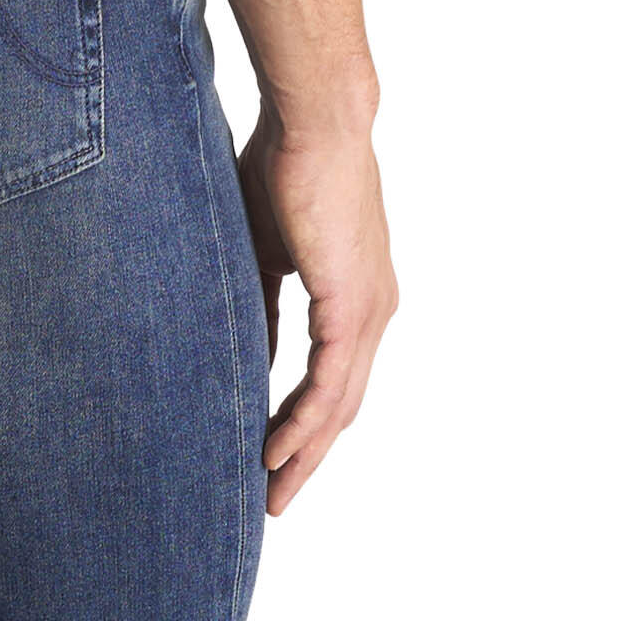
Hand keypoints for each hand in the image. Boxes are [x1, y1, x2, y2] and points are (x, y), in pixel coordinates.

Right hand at [237, 111, 395, 515]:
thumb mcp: (264, 254)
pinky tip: (276, 450)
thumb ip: (261, 307)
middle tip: (273, 499)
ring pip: (339, 406)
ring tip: (270, 491)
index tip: (269, 457)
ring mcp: (369, 311)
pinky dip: (302, 422)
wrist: (313, 121)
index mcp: (356, 297)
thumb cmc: (283, 168)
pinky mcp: (351, 305)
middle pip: (342, 408)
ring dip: (303, 453)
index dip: (303, 425)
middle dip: (307, 457)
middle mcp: (374, 312)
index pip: (334, 380)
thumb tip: (245, 354)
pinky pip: (329, 383)